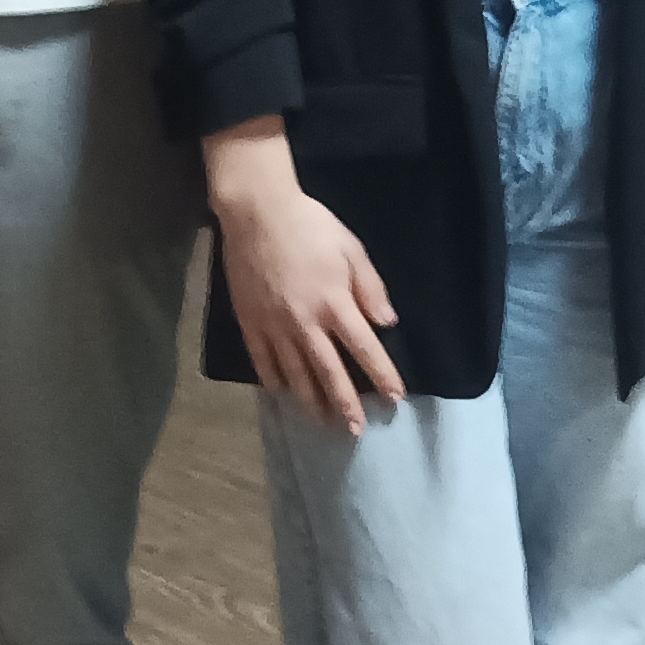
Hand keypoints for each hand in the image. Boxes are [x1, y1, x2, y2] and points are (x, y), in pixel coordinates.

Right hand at [206, 122, 403, 434]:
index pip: (364, 348)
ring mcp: (274, 326)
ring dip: (311, 401)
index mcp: (334, 303)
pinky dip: (274, 381)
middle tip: (354, 430)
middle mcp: (305, 323)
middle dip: (345, 403)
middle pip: (329, 372)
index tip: (394, 397)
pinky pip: (263, 362)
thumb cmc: (311, 226)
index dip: (381, 375)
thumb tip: (387, 323)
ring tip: (323, 422)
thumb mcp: (351, 248)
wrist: (256, 214)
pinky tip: (283, 394)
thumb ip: (370, 288)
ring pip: (295, 374)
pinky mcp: (250, 323)